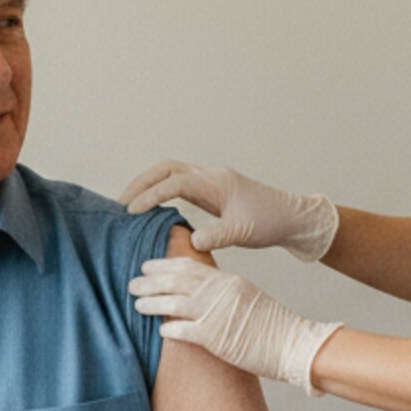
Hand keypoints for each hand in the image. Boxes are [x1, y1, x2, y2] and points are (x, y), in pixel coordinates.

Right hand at [120, 160, 338, 261]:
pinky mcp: (211, 190)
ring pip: (170, 173)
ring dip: (148, 184)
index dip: (150, 195)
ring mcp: (210, 181)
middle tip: (119, 203)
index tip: (132, 211)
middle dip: (140, 183)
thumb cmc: (269, 222)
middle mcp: (210, 176)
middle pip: (165, 169)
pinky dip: (160, 190)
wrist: (291, 216)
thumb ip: (217, 236)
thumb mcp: (242, 232)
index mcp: (216, 182)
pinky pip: (178, 183)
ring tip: (129, 204)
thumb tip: (191, 241)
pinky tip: (152, 208)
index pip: (174, 182)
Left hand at [128, 257, 339, 392]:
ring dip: (152, 302)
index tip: (148, 266)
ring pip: (174, 302)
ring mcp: (217, 313)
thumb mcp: (248, 297)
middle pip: (176, 281)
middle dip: (151, 280)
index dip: (165, 265)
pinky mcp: (215, 337)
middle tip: (133, 282)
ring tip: (137, 303)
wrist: (295, 344)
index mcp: (228, 280)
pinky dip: (168, 328)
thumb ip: (224, 292)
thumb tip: (201, 293)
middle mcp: (221, 292)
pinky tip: (158, 330)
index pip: (189, 266)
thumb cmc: (274, 326)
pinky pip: (183, 330)